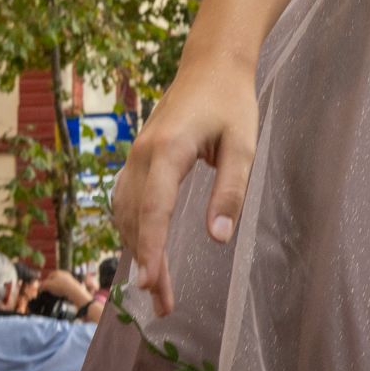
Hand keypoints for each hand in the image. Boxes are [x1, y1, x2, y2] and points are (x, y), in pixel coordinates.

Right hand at [38, 268, 92, 308]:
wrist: (74, 291)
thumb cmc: (61, 287)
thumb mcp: (47, 285)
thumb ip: (41, 285)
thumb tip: (38, 287)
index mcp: (57, 272)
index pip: (48, 276)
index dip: (45, 283)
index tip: (44, 288)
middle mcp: (64, 273)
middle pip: (55, 279)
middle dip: (52, 285)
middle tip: (50, 291)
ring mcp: (70, 278)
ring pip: (61, 283)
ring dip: (58, 288)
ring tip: (56, 293)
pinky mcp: (74, 284)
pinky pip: (66, 287)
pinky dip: (63, 290)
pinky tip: (62, 294)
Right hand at [113, 62, 257, 314]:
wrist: (210, 65)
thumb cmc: (231, 103)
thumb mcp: (243, 146)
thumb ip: (230, 192)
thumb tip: (218, 238)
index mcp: (167, 151)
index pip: (153, 210)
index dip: (150, 250)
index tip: (150, 284)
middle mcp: (142, 155)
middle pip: (135, 220)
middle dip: (146, 264)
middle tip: (162, 305)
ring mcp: (136, 156)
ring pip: (126, 214)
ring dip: (138, 252)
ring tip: (157, 289)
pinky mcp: (139, 158)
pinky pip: (127, 201)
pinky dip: (133, 231)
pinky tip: (143, 253)